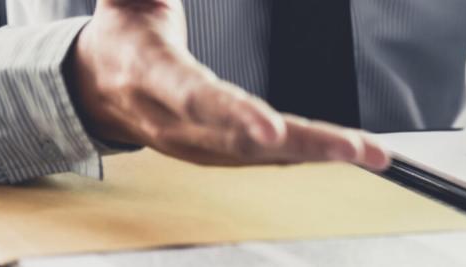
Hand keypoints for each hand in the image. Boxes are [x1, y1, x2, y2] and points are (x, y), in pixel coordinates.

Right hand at [68, 0, 388, 169]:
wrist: (95, 85)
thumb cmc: (124, 34)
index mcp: (149, 72)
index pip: (193, 97)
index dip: (232, 114)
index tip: (270, 130)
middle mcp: (174, 120)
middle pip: (244, 140)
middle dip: (304, 145)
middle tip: (354, 148)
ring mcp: (196, 144)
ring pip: (264, 157)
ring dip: (319, 154)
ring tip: (371, 153)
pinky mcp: (218, 155)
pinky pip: (270, 159)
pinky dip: (312, 156)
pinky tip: (351, 153)